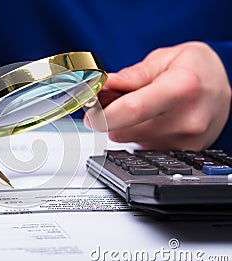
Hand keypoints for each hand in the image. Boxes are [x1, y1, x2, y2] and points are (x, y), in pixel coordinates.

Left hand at [85, 41, 230, 150]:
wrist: (225, 87)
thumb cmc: (196, 69)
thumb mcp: (164, 59)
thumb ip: (131, 76)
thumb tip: (102, 85)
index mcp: (182, 88)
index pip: (132, 110)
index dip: (103, 114)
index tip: (89, 114)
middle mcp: (186, 120)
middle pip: (125, 131)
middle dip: (110, 117)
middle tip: (114, 101)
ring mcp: (185, 142)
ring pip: (130, 142)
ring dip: (125, 127)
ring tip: (143, 108)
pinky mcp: (182, 154)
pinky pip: (143, 148)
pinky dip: (139, 135)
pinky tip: (153, 121)